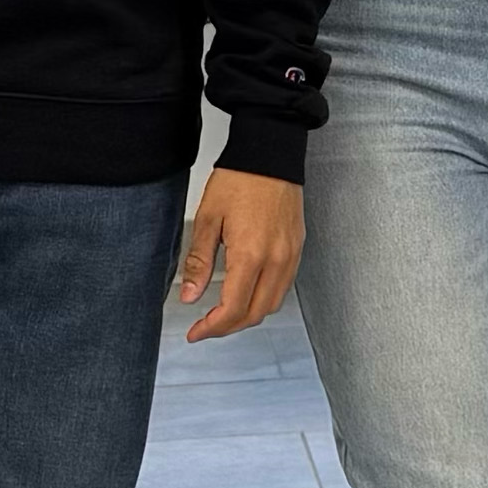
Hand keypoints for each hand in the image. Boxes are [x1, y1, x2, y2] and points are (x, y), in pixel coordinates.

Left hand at [175, 168, 302, 341]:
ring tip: (224, 313)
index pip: (232, 309)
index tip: (195, 332)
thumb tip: (190, 296)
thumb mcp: (208, 219)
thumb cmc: (240, 179)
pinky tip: (247, 293)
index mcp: (251, 255)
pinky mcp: (297, 249)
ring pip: (272, 305)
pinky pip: (283, 288)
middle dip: (227, 327)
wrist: (270, 155)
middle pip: (254, 314)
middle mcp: (276, 261)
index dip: (211, 328)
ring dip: (247, 316)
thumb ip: (199, 261)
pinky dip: (264, 299)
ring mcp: (291, 256)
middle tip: (205, 327)